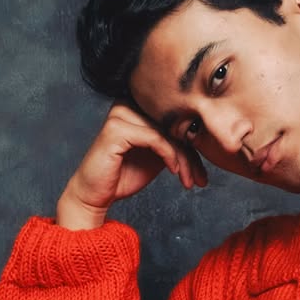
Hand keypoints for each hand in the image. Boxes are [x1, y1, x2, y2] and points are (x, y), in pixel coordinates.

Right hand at [56, 104, 206, 228]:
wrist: (95, 195)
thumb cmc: (123, 175)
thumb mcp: (157, 156)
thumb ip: (174, 142)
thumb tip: (205, 139)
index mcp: (137, 106)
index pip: (174, 120)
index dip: (192, 146)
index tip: (202, 173)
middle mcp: (127, 104)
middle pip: (172, 125)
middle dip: (191, 155)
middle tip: (200, 179)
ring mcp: (120, 114)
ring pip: (167, 132)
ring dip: (183, 159)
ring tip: (188, 180)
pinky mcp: (116, 129)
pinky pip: (155, 138)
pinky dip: (169, 155)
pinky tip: (174, 171)